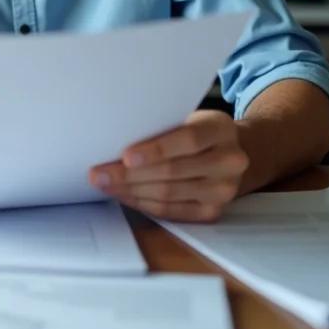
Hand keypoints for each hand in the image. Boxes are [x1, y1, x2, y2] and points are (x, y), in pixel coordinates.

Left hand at [88, 110, 249, 221]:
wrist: (227, 153)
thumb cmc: (195, 130)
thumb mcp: (186, 117)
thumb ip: (161, 126)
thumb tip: (114, 139)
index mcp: (221, 129)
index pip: (189, 140)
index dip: (156, 149)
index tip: (125, 155)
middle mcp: (230, 161)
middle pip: (173, 171)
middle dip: (130, 174)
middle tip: (98, 174)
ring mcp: (224, 190)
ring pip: (169, 193)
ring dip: (130, 191)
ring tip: (104, 185)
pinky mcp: (212, 212)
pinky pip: (171, 211)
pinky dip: (142, 203)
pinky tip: (123, 195)